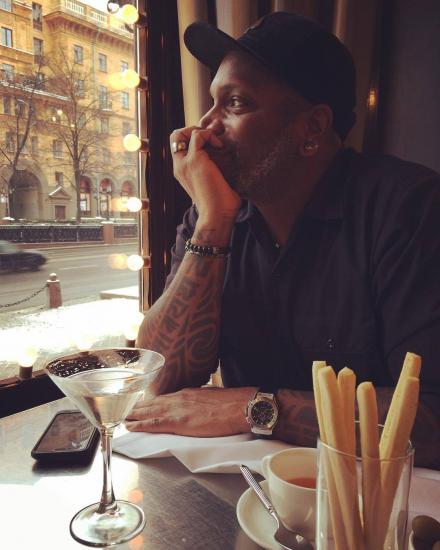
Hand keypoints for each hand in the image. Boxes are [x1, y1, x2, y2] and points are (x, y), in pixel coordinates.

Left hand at [125, 386, 255, 436]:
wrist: (242, 406)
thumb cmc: (234, 402)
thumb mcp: (213, 396)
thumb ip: (201, 400)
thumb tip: (198, 405)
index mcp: (188, 393)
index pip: (164, 397)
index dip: (150, 402)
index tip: (139, 403)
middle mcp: (179, 398)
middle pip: (152, 403)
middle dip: (136, 406)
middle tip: (121, 408)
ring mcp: (178, 409)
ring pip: (149, 411)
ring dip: (133, 414)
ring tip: (120, 416)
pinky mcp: (180, 422)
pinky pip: (154, 423)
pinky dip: (140, 424)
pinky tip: (130, 426)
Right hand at [170, 126, 240, 233]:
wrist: (216, 216)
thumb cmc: (220, 206)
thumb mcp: (214, 186)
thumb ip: (215, 174)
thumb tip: (231, 167)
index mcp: (183, 172)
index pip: (179, 147)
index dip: (192, 139)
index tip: (210, 143)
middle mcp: (179, 166)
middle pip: (175, 137)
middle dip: (192, 130)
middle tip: (211, 137)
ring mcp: (185, 163)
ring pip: (181, 133)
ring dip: (201, 132)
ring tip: (217, 142)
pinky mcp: (195, 160)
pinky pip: (198, 135)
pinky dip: (210, 136)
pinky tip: (220, 147)